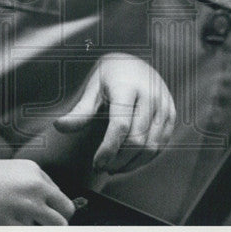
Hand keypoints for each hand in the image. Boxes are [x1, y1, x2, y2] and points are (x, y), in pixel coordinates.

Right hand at [0, 160, 75, 224]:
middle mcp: (34, 187)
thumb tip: (41, 203)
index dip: (49, 207)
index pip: (58, 194)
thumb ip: (24, 183)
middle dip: (57, 222)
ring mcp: (25, 206)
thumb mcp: (3, 171)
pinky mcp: (14, 225)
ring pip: (56, 228)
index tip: (39, 215)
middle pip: (66, 211)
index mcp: (33, 171)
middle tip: (43, 230)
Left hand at [54, 53, 176, 173]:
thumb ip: (80, 111)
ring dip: (131, 164)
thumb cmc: (109, 78)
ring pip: (151, 146)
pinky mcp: (171, 114)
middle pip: (137, 140)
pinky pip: (161, 144)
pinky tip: (128, 161)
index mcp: (127, 86)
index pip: (120, 126)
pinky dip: (144, 159)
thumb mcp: (93, 89)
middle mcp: (150, 95)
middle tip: (103, 168)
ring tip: (114, 167)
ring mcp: (164, 105)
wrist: (135, 63)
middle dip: (119, 160)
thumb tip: (59, 126)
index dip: (108, 149)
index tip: (96, 164)